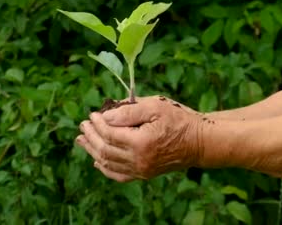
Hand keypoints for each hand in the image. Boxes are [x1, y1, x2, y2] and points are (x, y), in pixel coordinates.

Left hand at [75, 96, 201, 181]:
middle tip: (83, 124)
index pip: (109, 134)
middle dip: (91, 136)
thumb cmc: (178, 119)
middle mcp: (139, 160)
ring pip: (108, 163)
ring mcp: (141, 170)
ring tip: (82, 140)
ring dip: (93, 151)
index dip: (97, 124)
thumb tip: (105, 117)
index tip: (92, 114)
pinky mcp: (145, 174)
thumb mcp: (155, 107)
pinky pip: (119, 175)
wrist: (200, 142)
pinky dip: (105, 168)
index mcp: (141, 142)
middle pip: (105, 149)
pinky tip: (97, 161)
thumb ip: (128, 111)